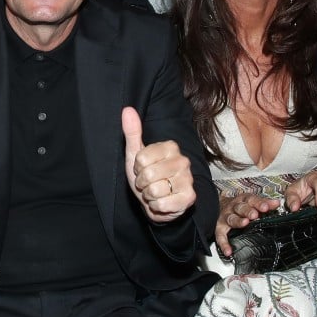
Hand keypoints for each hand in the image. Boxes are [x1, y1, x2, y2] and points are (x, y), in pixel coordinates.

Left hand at [122, 106, 195, 222]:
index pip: (141, 158)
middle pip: (148, 174)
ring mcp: (188, 179)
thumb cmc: (146, 175)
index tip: (142, 169)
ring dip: (150, 196)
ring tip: (156, 192)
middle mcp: (183, 161)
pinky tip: (163, 202)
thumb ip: (132, 132)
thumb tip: (127, 109)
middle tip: (148, 183)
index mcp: (171, 147)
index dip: (137, 167)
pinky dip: (157, 206)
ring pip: (155, 190)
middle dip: (142, 183)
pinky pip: (162, 204)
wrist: (157, 202)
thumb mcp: (135, 154)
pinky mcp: (189, 198)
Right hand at [215, 192, 279, 256]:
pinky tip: (228, 251)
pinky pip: (220, 236)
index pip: (252, 200)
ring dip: (237, 221)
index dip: (259, 203)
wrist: (220, 206)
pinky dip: (224, 244)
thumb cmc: (240, 205)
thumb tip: (277, 203)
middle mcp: (234, 207)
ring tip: (244, 224)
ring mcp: (226, 217)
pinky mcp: (219, 228)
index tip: (266, 207)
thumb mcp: (252, 201)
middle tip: (254, 215)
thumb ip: (265, 203)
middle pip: (240, 208)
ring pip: (231, 218)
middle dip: (248, 211)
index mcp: (244, 200)